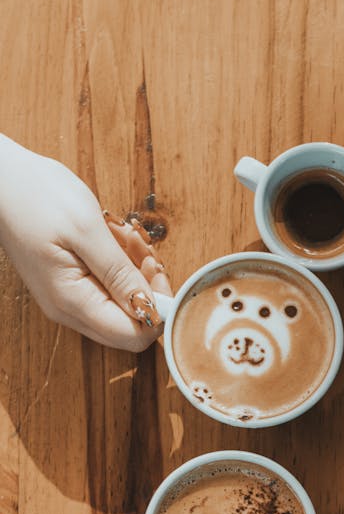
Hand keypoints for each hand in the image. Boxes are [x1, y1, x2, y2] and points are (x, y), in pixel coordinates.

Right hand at [0, 134, 170, 350]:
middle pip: (131, 325)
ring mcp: (69, 299)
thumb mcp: (87, 230)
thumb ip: (120, 274)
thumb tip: (150, 307)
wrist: (1, 178)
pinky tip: (115, 238)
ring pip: (122, 304)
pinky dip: (120, 265)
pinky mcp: (70, 285)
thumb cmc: (36, 195)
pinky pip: (108, 288)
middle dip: (148, 289)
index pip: (133, 336)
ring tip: (126, 236)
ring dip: (135, 272)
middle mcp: (70, 310)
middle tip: (144, 250)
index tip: (158, 271)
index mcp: (73, 302)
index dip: (157, 310)